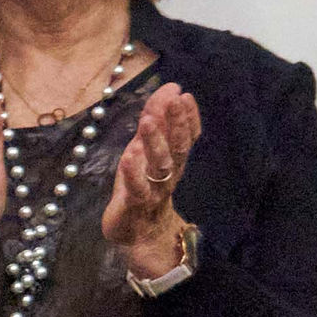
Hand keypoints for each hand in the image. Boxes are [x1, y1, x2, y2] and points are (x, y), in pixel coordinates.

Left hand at [103, 82, 201, 275]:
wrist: (138, 230)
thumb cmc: (142, 182)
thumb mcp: (147, 147)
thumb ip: (157, 118)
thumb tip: (171, 87)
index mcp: (173, 158)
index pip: (187, 136)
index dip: (188, 117)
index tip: (185, 95)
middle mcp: (169, 173)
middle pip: (178, 147)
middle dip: (177, 124)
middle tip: (175, 100)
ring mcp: (154, 189)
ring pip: (160, 166)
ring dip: (155, 142)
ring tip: (148, 121)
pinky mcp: (136, 204)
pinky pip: (138, 188)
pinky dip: (134, 172)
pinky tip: (129, 156)